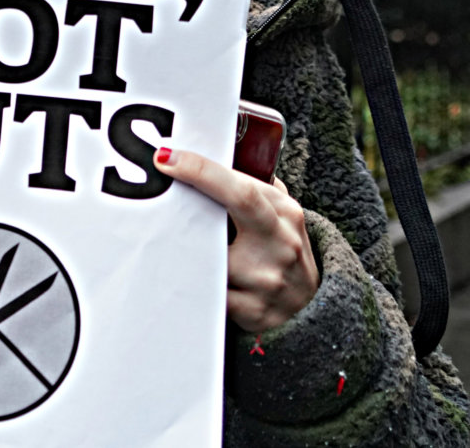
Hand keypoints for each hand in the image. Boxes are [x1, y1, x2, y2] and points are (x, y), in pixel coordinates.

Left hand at [153, 147, 319, 332]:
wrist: (314, 309)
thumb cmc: (283, 250)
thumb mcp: (281, 215)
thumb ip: (254, 188)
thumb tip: (209, 157)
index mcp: (284, 213)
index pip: (240, 186)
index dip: (201, 169)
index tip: (165, 157)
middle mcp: (280, 243)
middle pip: (235, 206)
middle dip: (193, 187)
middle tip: (156, 177)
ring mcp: (268, 280)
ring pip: (209, 257)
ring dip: (184, 245)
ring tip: (170, 238)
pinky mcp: (254, 312)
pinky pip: (208, 292)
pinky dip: (193, 281)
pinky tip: (183, 275)